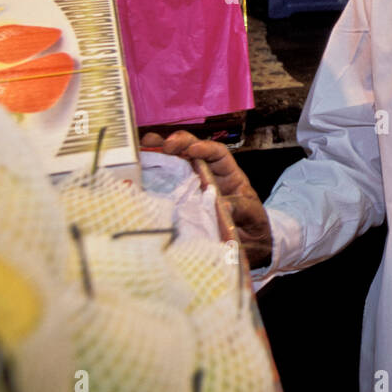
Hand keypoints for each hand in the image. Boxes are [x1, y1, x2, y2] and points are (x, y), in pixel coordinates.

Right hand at [141, 131, 271, 268]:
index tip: (193, 149)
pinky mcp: (180, 204)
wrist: (248, 247)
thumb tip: (224, 204)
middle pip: (191, 153)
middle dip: (178, 144)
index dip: (205, 148)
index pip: (217, 153)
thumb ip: (241, 208)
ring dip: (160, 155)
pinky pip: (166, 189)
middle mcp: (208, 177)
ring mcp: (192, 189)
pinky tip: (139, 174)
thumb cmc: (251, 225)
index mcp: (228, 175)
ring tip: (144, 148)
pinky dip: (153, 180)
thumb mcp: (252, 215)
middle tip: (163, 144)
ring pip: (175, 166)